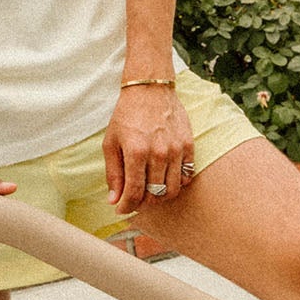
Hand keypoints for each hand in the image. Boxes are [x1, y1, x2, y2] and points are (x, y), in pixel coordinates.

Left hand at [103, 86, 194, 213]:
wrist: (149, 90)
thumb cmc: (126, 116)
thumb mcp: (111, 143)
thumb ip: (113, 173)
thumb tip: (114, 200)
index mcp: (136, 152)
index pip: (134, 192)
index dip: (127, 206)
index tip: (122, 209)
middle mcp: (158, 153)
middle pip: (154, 195)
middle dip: (142, 203)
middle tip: (135, 199)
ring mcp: (176, 150)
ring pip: (172, 189)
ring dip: (160, 197)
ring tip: (150, 192)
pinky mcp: (189, 146)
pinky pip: (186, 176)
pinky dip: (176, 184)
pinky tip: (165, 179)